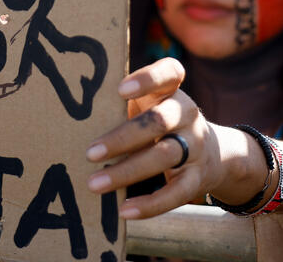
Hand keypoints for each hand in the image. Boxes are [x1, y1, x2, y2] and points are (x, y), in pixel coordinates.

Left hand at [84, 58, 225, 218]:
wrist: (211, 153)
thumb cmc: (159, 124)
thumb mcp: (148, 106)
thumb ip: (121, 108)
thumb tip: (71, 121)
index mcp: (172, 90)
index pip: (170, 72)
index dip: (148, 79)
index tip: (120, 90)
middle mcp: (187, 114)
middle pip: (159, 121)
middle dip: (122, 137)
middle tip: (89, 152)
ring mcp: (196, 145)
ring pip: (164, 156)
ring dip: (127, 171)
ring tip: (94, 184)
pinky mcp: (197, 177)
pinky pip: (176, 193)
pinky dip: (150, 204)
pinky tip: (125, 210)